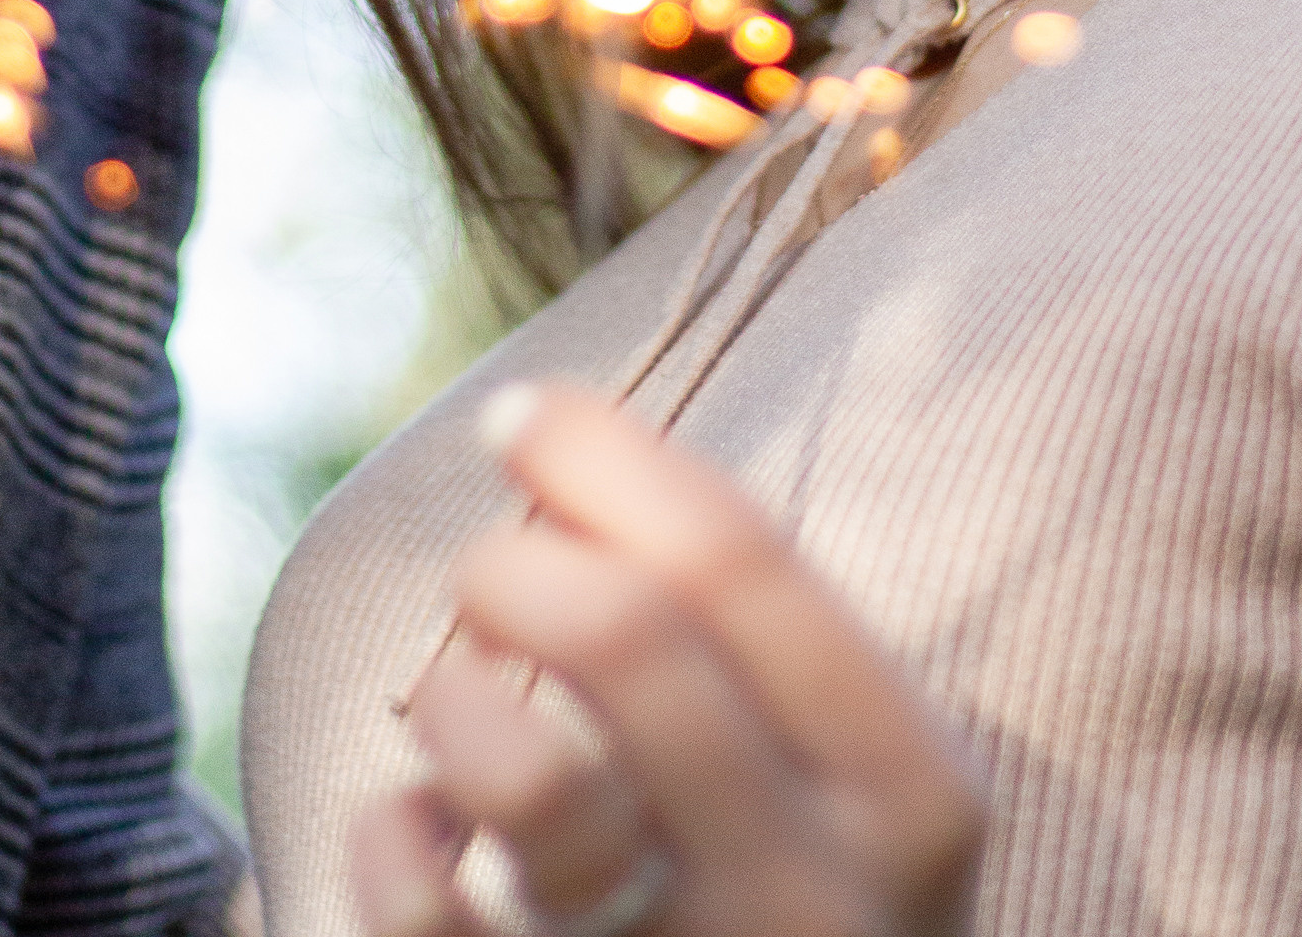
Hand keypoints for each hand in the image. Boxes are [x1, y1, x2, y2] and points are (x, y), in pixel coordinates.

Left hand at [352, 382, 983, 936]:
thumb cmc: (800, 897)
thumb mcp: (843, 773)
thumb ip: (739, 626)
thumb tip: (548, 435)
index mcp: (910, 789)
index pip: (740, 556)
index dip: (603, 456)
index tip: (515, 415)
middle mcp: (819, 893)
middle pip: (628, 640)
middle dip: (514, 565)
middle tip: (482, 578)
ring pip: (533, 786)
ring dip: (457, 703)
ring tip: (456, 707)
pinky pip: (430, 917)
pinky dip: (392, 841)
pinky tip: (416, 830)